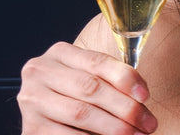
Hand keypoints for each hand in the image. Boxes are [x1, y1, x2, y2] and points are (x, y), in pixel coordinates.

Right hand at [18, 42, 157, 133]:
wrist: (45, 109)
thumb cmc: (76, 91)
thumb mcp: (90, 75)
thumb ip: (111, 78)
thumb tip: (142, 97)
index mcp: (59, 53)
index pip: (98, 62)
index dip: (125, 78)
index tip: (146, 96)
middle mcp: (39, 72)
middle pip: (91, 88)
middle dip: (125, 108)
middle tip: (148, 123)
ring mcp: (31, 100)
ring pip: (81, 113)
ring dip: (113, 127)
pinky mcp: (30, 128)